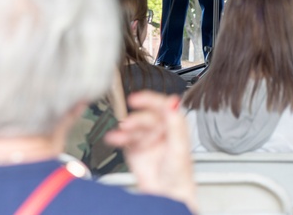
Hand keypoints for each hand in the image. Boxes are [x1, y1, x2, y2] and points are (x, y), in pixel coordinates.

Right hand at [105, 92, 196, 210]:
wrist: (167, 194)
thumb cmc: (179, 174)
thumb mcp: (178, 146)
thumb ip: (175, 123)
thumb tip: (173, 103)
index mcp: (174, 126)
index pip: (162, 107)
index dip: (150, 100)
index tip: (138, 98)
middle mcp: (161, 130)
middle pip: (146, 117)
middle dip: (136, 119)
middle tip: (128, 123)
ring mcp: (147, 139)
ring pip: (134, 127)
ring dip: (126, 128)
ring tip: (120, 133)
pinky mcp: (135, 149)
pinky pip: (125, 138)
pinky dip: (118, 137)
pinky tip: (113, 137)